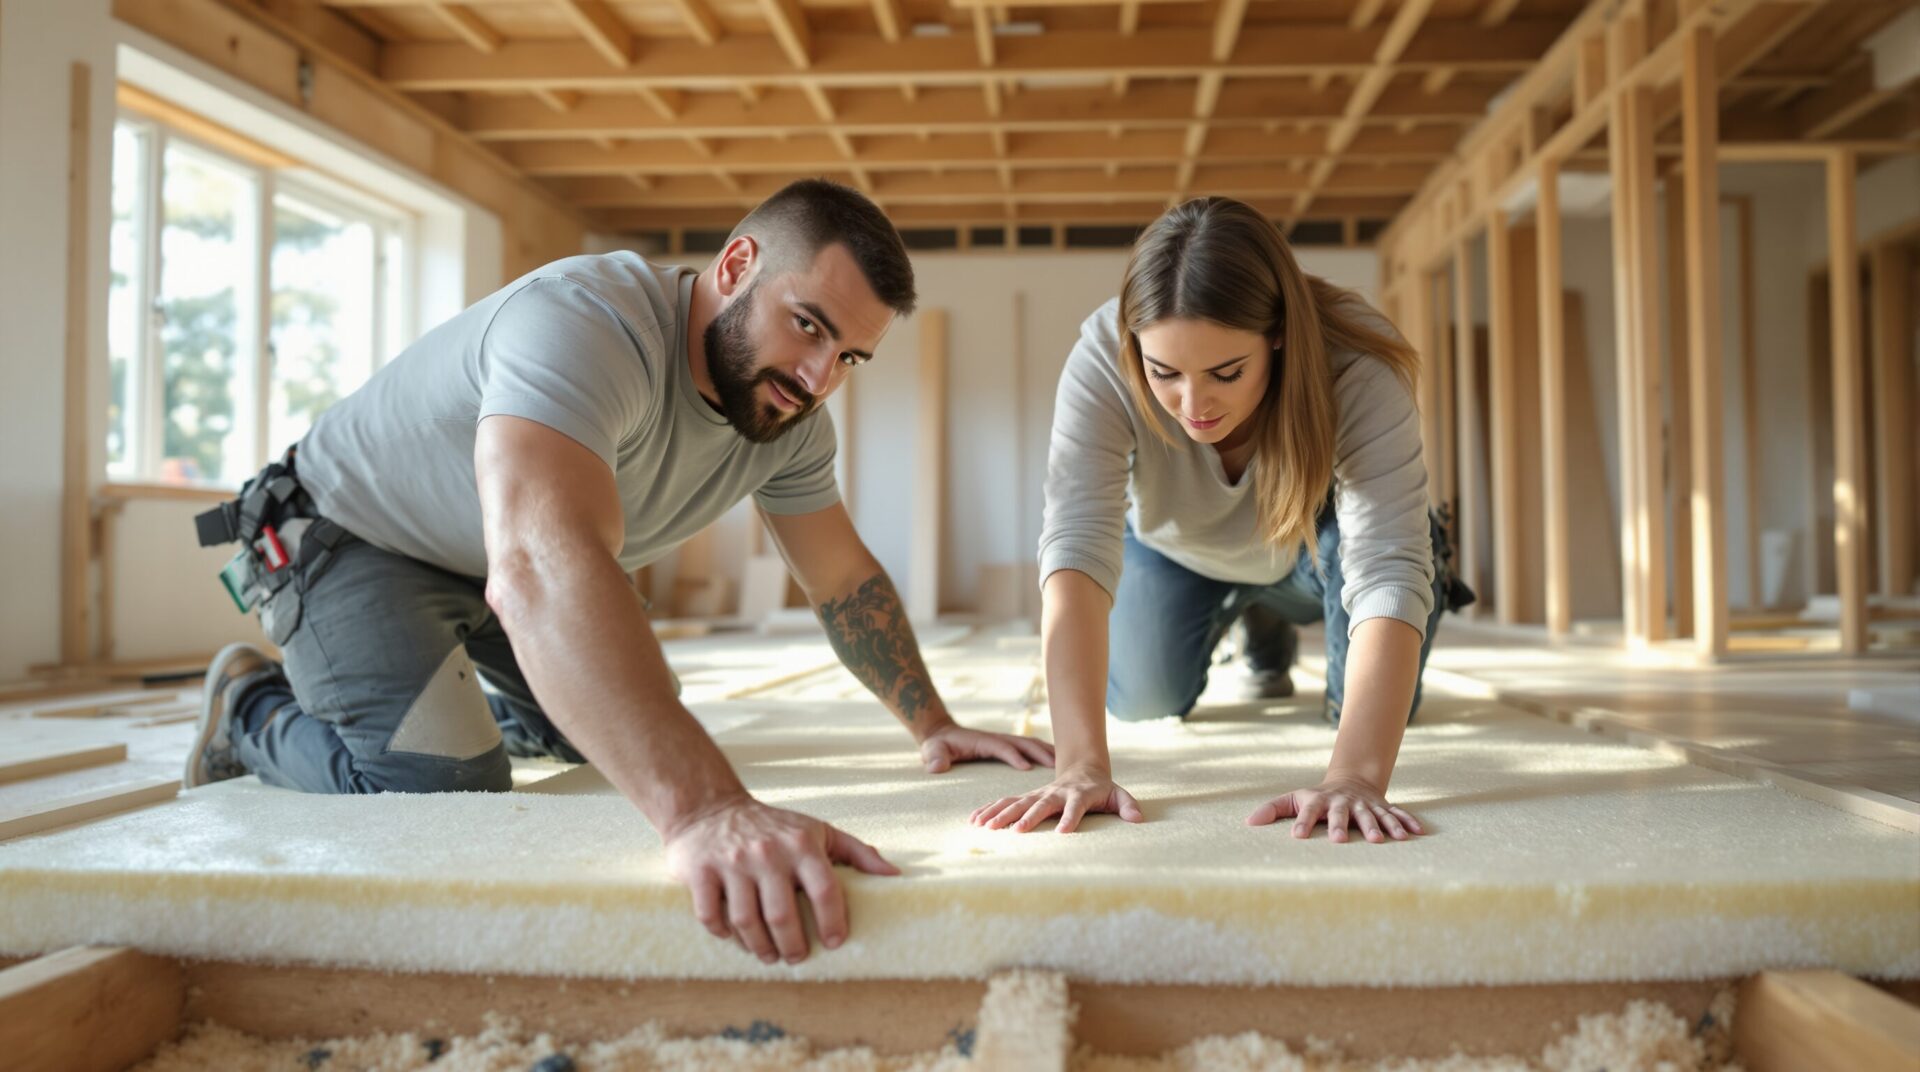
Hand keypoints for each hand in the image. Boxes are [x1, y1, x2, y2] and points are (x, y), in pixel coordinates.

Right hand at [664, 797, 898, 963]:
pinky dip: (723, 933)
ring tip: (769, 955)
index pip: (824, 890)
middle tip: (797, 957)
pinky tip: (734, 937)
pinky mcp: (700, 871)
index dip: (832, 922)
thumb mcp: (818, 830)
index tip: (833, 943)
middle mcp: (767, 853)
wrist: (710, 807)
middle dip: (792, 946)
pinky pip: (711, 915)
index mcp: (801, 844)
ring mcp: (732, 862)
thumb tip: (896, 875)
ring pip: (747, 921)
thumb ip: (858, 852)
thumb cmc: (774, 826)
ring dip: (760, 947)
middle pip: (782, 916)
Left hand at [919, 723, 1055, 773]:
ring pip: (1031, 745)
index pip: (1002, 748)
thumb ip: (934, 758)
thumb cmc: (937, 745)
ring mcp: (1004, 741)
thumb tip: (935, 767)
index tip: (1028, 768)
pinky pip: (1030, 749)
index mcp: (983, 741)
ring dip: (1048, 752)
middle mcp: (998, 739)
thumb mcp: (932, 750)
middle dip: (1041, 753)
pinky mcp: (1007, 746)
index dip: (1015, 757)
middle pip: (1024, 743)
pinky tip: (1058, 764)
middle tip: (1058, 766)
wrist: (940, 734)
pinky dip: (1045, 754)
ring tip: (1067, 765)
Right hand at [969, 766, 1143, 833]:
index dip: (1071, 818)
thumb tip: (1138, 819)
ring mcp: (1038, 794)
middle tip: (1016, 831)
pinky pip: (1005, 802)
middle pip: (1040, 804)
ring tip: (985, 827)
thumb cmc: (1101, 789)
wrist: (1082, 769)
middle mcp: (1054, 793)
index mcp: (1078, 794)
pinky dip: (989, 809)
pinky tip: (973, 820)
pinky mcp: (1026, 797)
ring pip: (1017, 802)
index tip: (1064, 833)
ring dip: (1001, 814)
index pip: (1075, 806)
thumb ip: (1128, 805)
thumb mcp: (1118, 795)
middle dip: (1028, 817)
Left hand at [1247, 775, 1424, 842]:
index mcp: (1320, 801)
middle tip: (1339, 840)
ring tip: (1386, 841)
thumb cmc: (1316, 798)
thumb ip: (1272, 809)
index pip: (1308, 810)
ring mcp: (1365, 805)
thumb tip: (1248, 822)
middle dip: (1341, 826)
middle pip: (1341, 814)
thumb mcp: (1294, 799)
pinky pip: (1398, 815)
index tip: (1295, 836)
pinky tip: (1417, 833)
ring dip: (1380, 827)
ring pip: (1373, 816)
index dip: (1302, 822)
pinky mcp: (1384, 808)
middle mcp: (1344, 803)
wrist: (1352, 781)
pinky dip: (1407, 823)